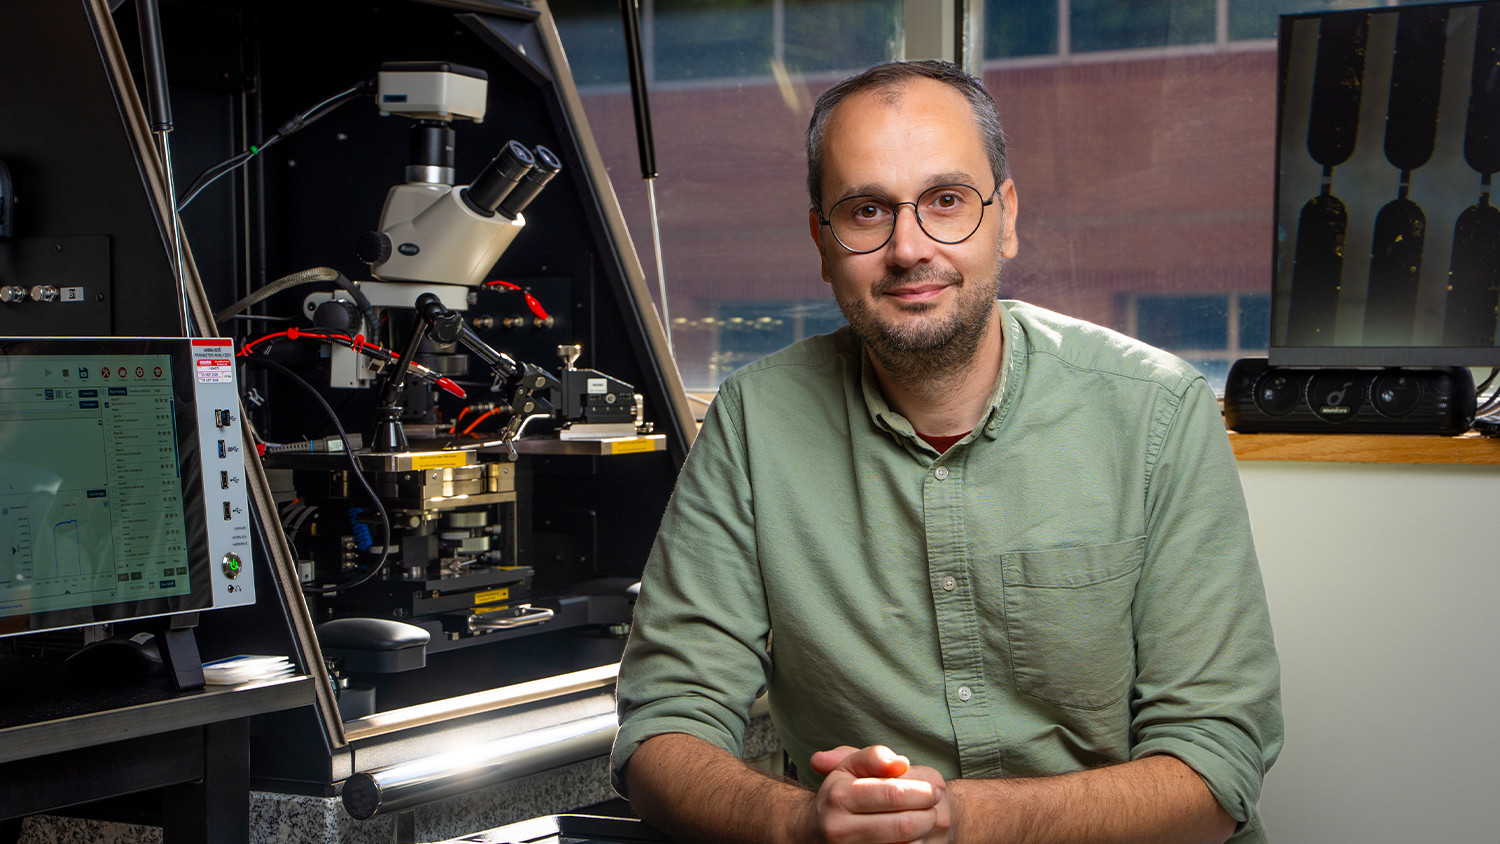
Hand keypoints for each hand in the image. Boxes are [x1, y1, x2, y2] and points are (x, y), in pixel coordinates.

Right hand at [797, 745, 952, 843]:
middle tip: (932, 808)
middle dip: (927, 815)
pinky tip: (911, 839)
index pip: (894, 794)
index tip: (933, 790)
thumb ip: (874, 757)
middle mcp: (838, 829)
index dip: (921, 792)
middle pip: (904, 824)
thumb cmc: (840, 796)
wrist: (814, 835)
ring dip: (923, 836)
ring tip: (923, 824)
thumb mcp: (849, 768)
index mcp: (839, 796)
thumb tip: (902, 763)